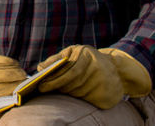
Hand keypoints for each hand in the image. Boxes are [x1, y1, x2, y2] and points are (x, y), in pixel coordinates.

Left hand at [37, 45, 151, 108]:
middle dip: (58, 87)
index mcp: (87, 54)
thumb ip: (56, 59)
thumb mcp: (73, 53)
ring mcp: (105, 82)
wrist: (114, 67)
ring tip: (60, 90)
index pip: (69, 71)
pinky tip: (76, 94)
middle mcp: (98, 67)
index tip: (41, 86)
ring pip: (80, 93)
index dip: (55, 80)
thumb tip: (40, 67)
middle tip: (46, 89)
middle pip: (74, 83)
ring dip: (68, 93)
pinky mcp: (109, 95)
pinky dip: (80, 99)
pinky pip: (89, 101)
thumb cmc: (87, 59)